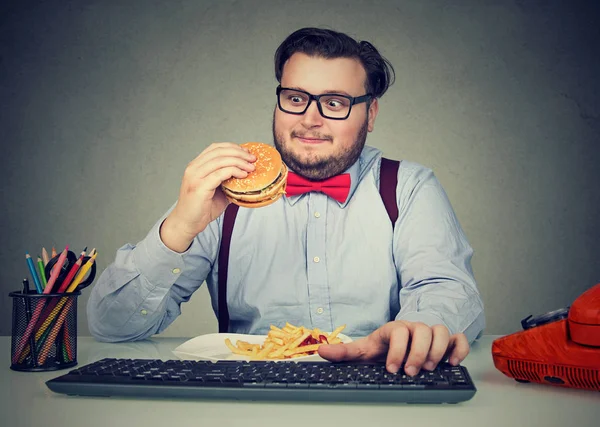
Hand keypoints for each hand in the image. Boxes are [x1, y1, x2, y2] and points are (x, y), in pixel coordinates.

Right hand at [160, 142, 255, 251]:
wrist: (187, 223)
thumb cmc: (202, 208)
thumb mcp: (217, 190)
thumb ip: (227, 181)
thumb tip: (246, 175)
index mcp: (196, 165)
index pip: (215, 148)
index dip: (232, 147)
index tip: (246, 152)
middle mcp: (193, 168)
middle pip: (219, 152)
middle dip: (239, 153)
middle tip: (252, 159)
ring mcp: (195, 177)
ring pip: (220, 161)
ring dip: (239, 162)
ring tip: (250, 168)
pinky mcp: (199, 187)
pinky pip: (219, 174)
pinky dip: (233, 171)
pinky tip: (243, 175)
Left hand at [318, 320, 469, 374]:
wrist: (401, 342)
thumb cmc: (383, 347)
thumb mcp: (364, 350)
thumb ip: (344, 352)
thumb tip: (321, 351)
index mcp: (394, 328)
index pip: (398, 331)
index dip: (397, 350)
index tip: (392, 369)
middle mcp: (414, 328)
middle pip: (422, 330)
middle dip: (418, 353)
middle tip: (410, 372)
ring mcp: (431, 332)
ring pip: (441, 332)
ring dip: (437, 351)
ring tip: (430, 369)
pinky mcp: (446, 340)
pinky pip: (457, 338)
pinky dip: (458, 349)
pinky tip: (452, 363)